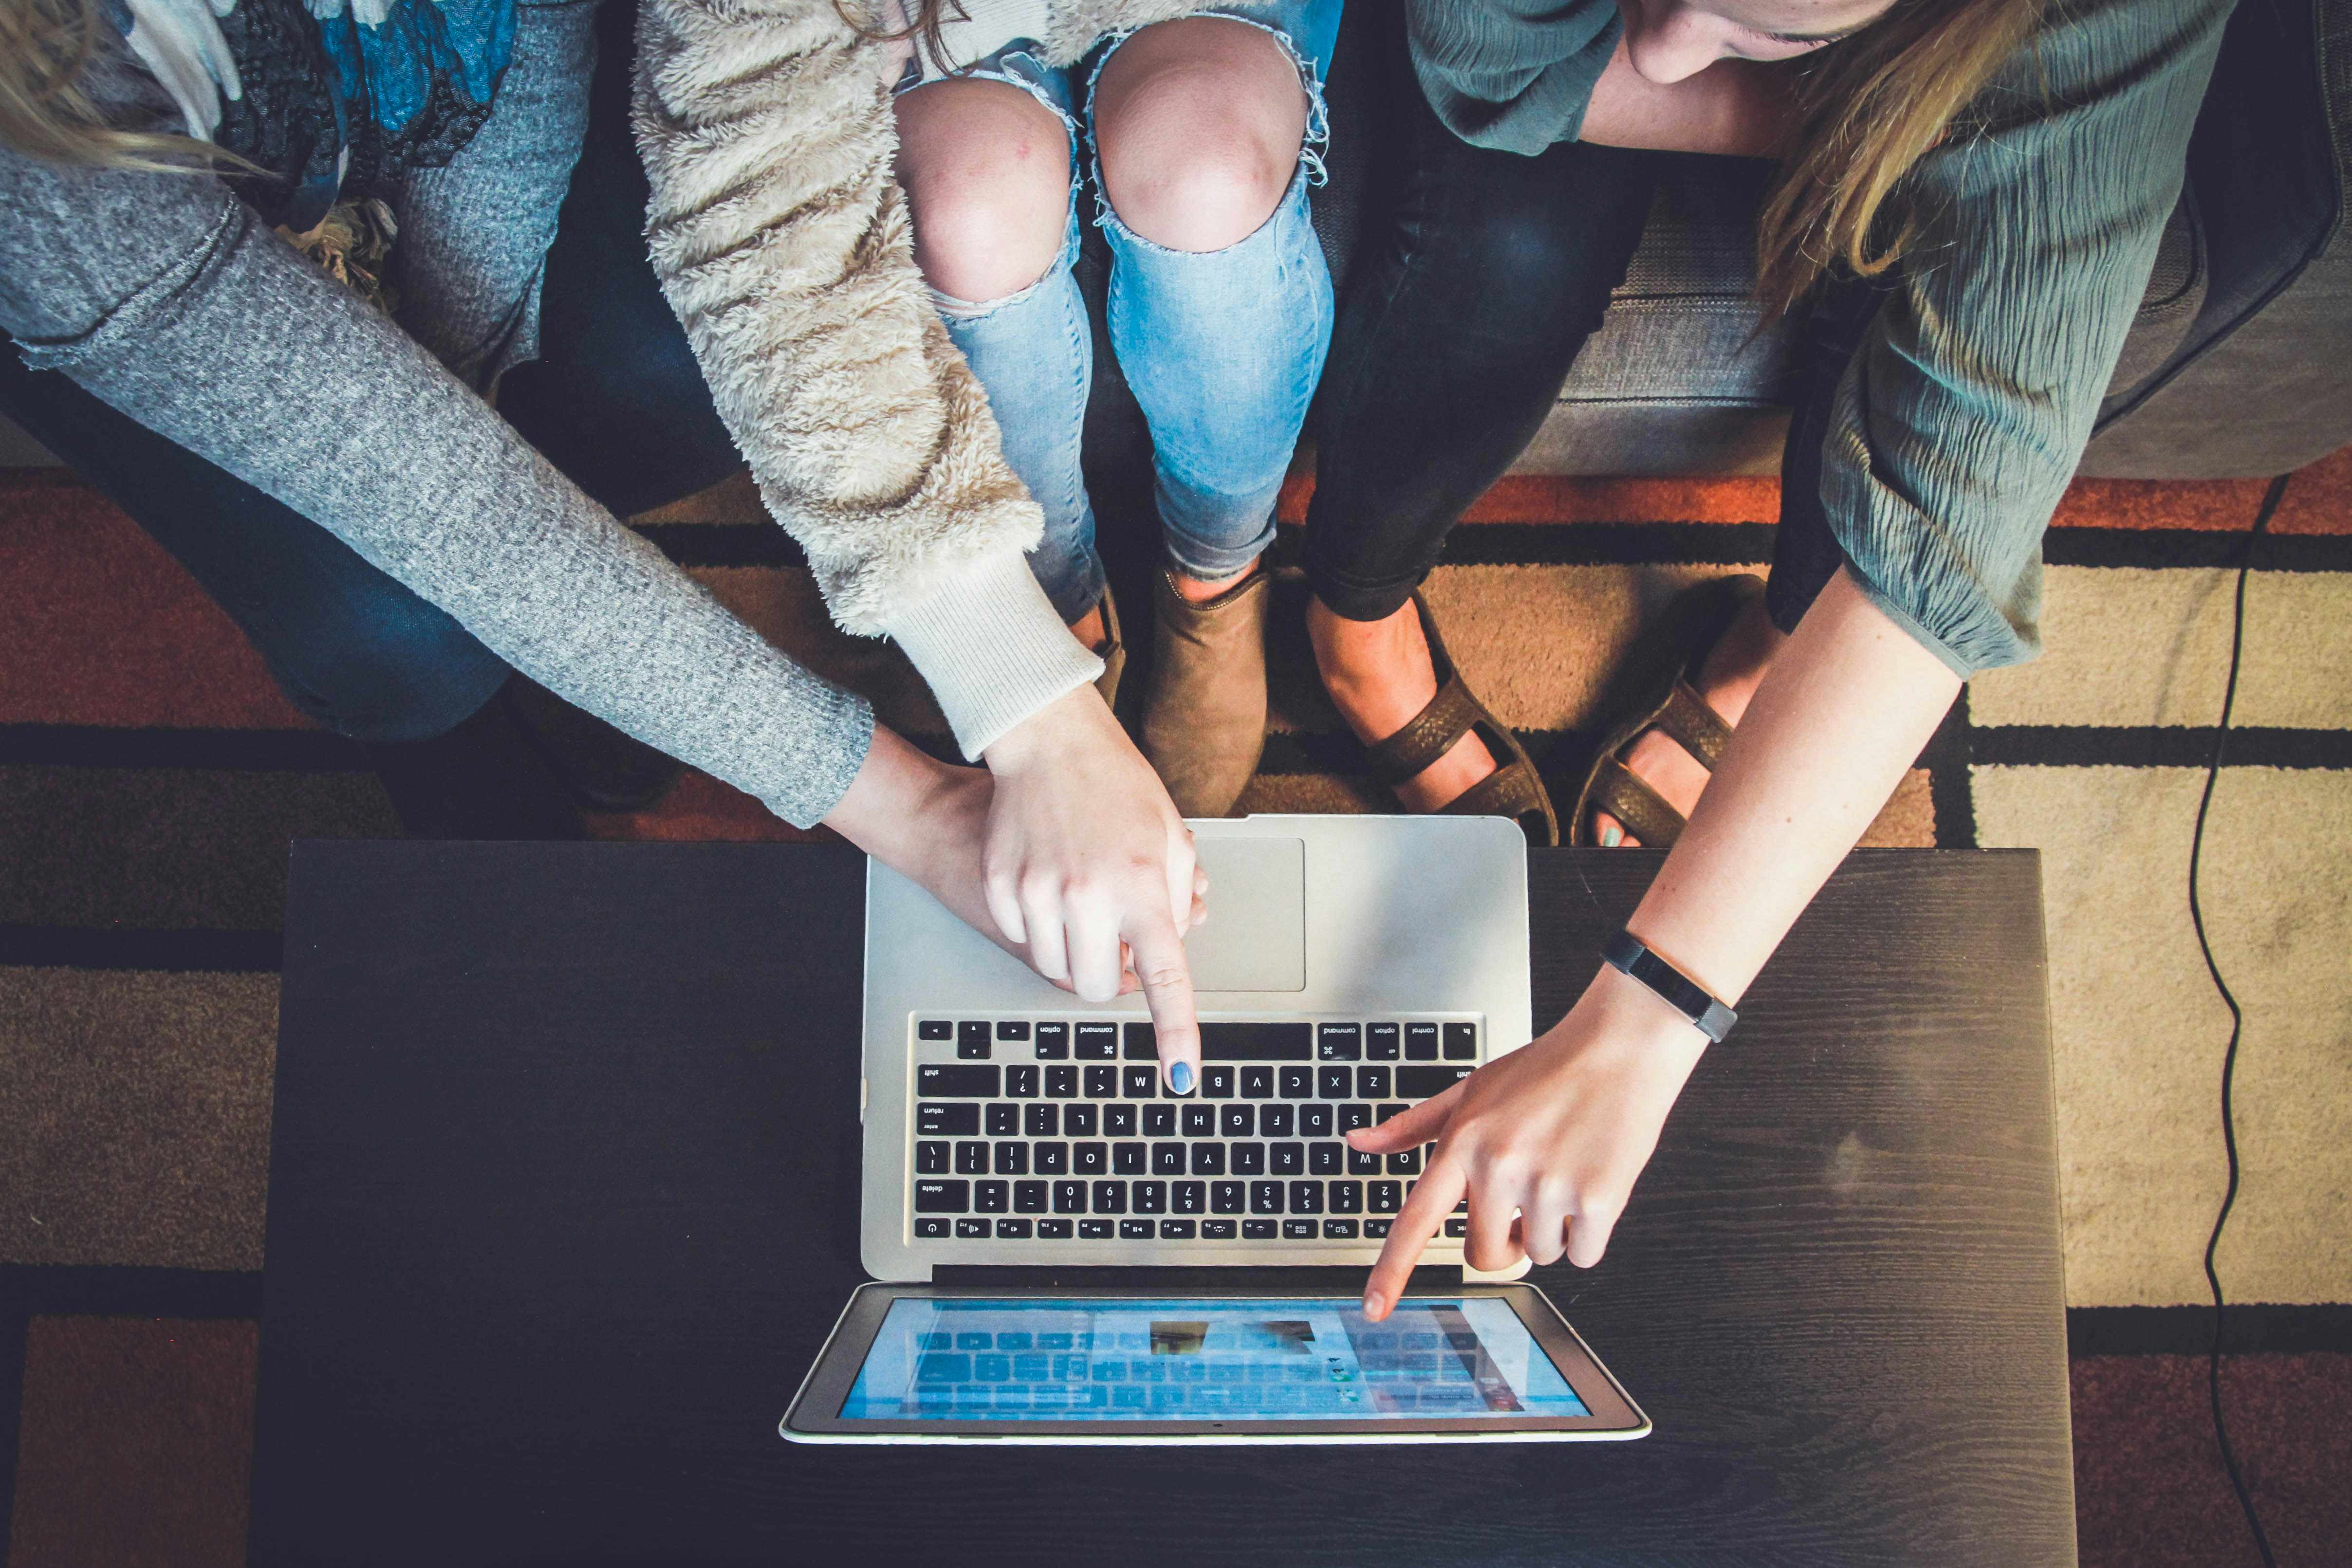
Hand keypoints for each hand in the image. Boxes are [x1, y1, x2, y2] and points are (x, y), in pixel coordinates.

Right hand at [980, 686, 1203, 1089]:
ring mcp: (1038, 892)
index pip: (1165, 978)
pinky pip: (1023, 938)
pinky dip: (1039, 925)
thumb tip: (1167, 950)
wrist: (1049, 742)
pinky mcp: (1001, 886)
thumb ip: (1176, 902)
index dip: (1175, 1033)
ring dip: (1074, 950)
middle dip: (1109, 976)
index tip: (1182, 1076)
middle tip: (1116, 939)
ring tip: (1084, 899)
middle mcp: (1089, 895)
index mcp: (1143, 886)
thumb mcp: (1171, 839)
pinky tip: (1050, 881)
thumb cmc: (1117, 785)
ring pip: (1055, 968)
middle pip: (1096, 987)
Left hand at [1350, 965, 1708, 1318]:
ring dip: (1552, 1229)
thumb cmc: (1545, 1069)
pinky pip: (1583, 1255)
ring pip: (1539, 1254)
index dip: (1392, 1270)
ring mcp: (1548, 1186)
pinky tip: (1591, 1181)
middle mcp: (1500, 1167)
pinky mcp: (1598, 1200)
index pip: (1416, 1220)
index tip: (1374, 1309)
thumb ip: (1413, 1126)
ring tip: (1563, 1172)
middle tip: (1524, 1199)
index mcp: (1463, 1143)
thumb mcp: (1470, 1089)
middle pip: (1485, 1255)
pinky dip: (1589, 1233)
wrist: (1619, 1048)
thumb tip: (1358, 1142)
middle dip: (1505, 1241)